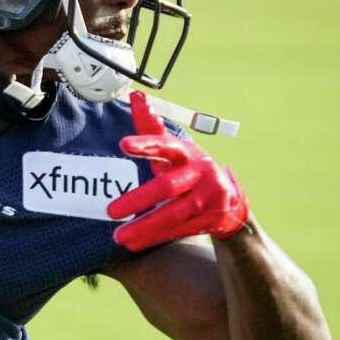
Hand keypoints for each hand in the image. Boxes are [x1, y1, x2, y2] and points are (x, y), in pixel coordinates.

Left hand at [107, 91, 248, 251]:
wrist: (230, 201)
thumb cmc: (190, 169)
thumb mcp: (174, 148)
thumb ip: (151, 126)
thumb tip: (136, 95)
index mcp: (188, 152)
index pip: (166, 145)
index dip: (146, 145)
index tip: (124, 144)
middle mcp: (201, 173)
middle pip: (168, 187)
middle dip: (139, 200)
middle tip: (110, 211)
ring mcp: (209, 198)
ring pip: (174, 214)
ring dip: (145, 227)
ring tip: (118, 236)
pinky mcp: (212, 219)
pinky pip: (180, 230)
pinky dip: (156, 237)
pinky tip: (134, 243)